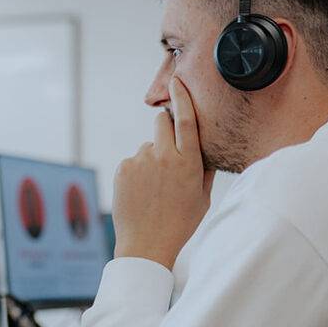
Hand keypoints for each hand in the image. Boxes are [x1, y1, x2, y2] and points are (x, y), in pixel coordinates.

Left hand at [112, 76, 214, 268]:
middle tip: (168, 152)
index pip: (186, 120)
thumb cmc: (180, 223)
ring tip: (154, 188)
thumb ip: (203, 167)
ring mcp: (140, 161)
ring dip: (152, 158)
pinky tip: (142, 193)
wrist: (146, 244)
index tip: (177, 81)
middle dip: (165, 128)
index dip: (182, 98)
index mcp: (188, 162)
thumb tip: (205, 146)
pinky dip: (138, 171)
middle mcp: (163, 156)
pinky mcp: (122, 168)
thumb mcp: (202, 197)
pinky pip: (133, 160)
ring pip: (147, 146)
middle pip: (162, 122)